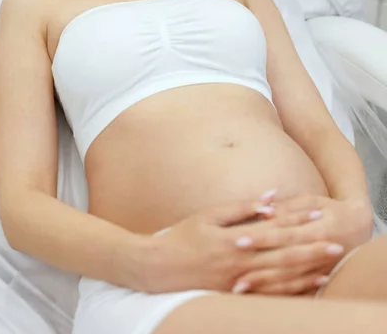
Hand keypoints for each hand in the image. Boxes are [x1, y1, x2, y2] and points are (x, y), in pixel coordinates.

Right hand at [136, 198, 313, 293]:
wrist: (158, 267)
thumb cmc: (182, 236)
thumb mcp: (209, 215)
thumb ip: (241, 207)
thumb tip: (269, 198)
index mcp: (235, 238)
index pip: (274, 228)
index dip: (297, 221)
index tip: (318, 214)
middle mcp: (240, 261)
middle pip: (282, 254)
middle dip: (310, 248)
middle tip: (334, 243)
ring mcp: (239, 282)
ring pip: (279, 277)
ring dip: (305, 270)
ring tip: (327, 265)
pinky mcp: (235, 295)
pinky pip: (268, 294)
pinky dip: (289, 290)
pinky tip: (304, 286)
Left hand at [231, 194, 372, 295]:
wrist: (358, 225)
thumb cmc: (329, 208)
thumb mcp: (311, 201)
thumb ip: (288, 207)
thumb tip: (264, 209)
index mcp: (317, 228)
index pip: (284, 234)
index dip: (261, 238)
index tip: (238, 240)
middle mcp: (320, 250)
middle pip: (284, 260)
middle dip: (258, 267)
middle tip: (233, 270)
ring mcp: (322, 267)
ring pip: (289, 279)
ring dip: (264, 284)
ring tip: (239, 287)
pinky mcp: (320, 278)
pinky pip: (296, 289)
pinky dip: (277, 293)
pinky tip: (259, 294)